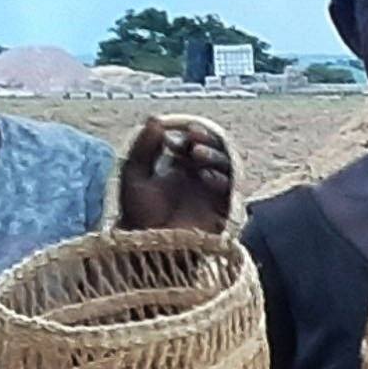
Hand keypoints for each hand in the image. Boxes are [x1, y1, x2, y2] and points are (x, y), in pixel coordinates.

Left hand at [115, 114, 236, 234]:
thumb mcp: (134, 175)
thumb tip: (156, 119)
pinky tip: (204, 175)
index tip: (169, 138)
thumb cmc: (137, 216)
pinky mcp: (224, 210)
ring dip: (215, 155)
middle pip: (214, 150)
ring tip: (197, 153)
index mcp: (180, 169)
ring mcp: (213, 194)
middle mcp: (200, 179)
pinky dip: (222, 178)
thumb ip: (143, 147)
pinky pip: (233, 188)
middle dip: (205, 140)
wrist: (148, 249)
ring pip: (227, 165)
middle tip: (193, 136)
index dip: (185, 136)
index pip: (192, 144)